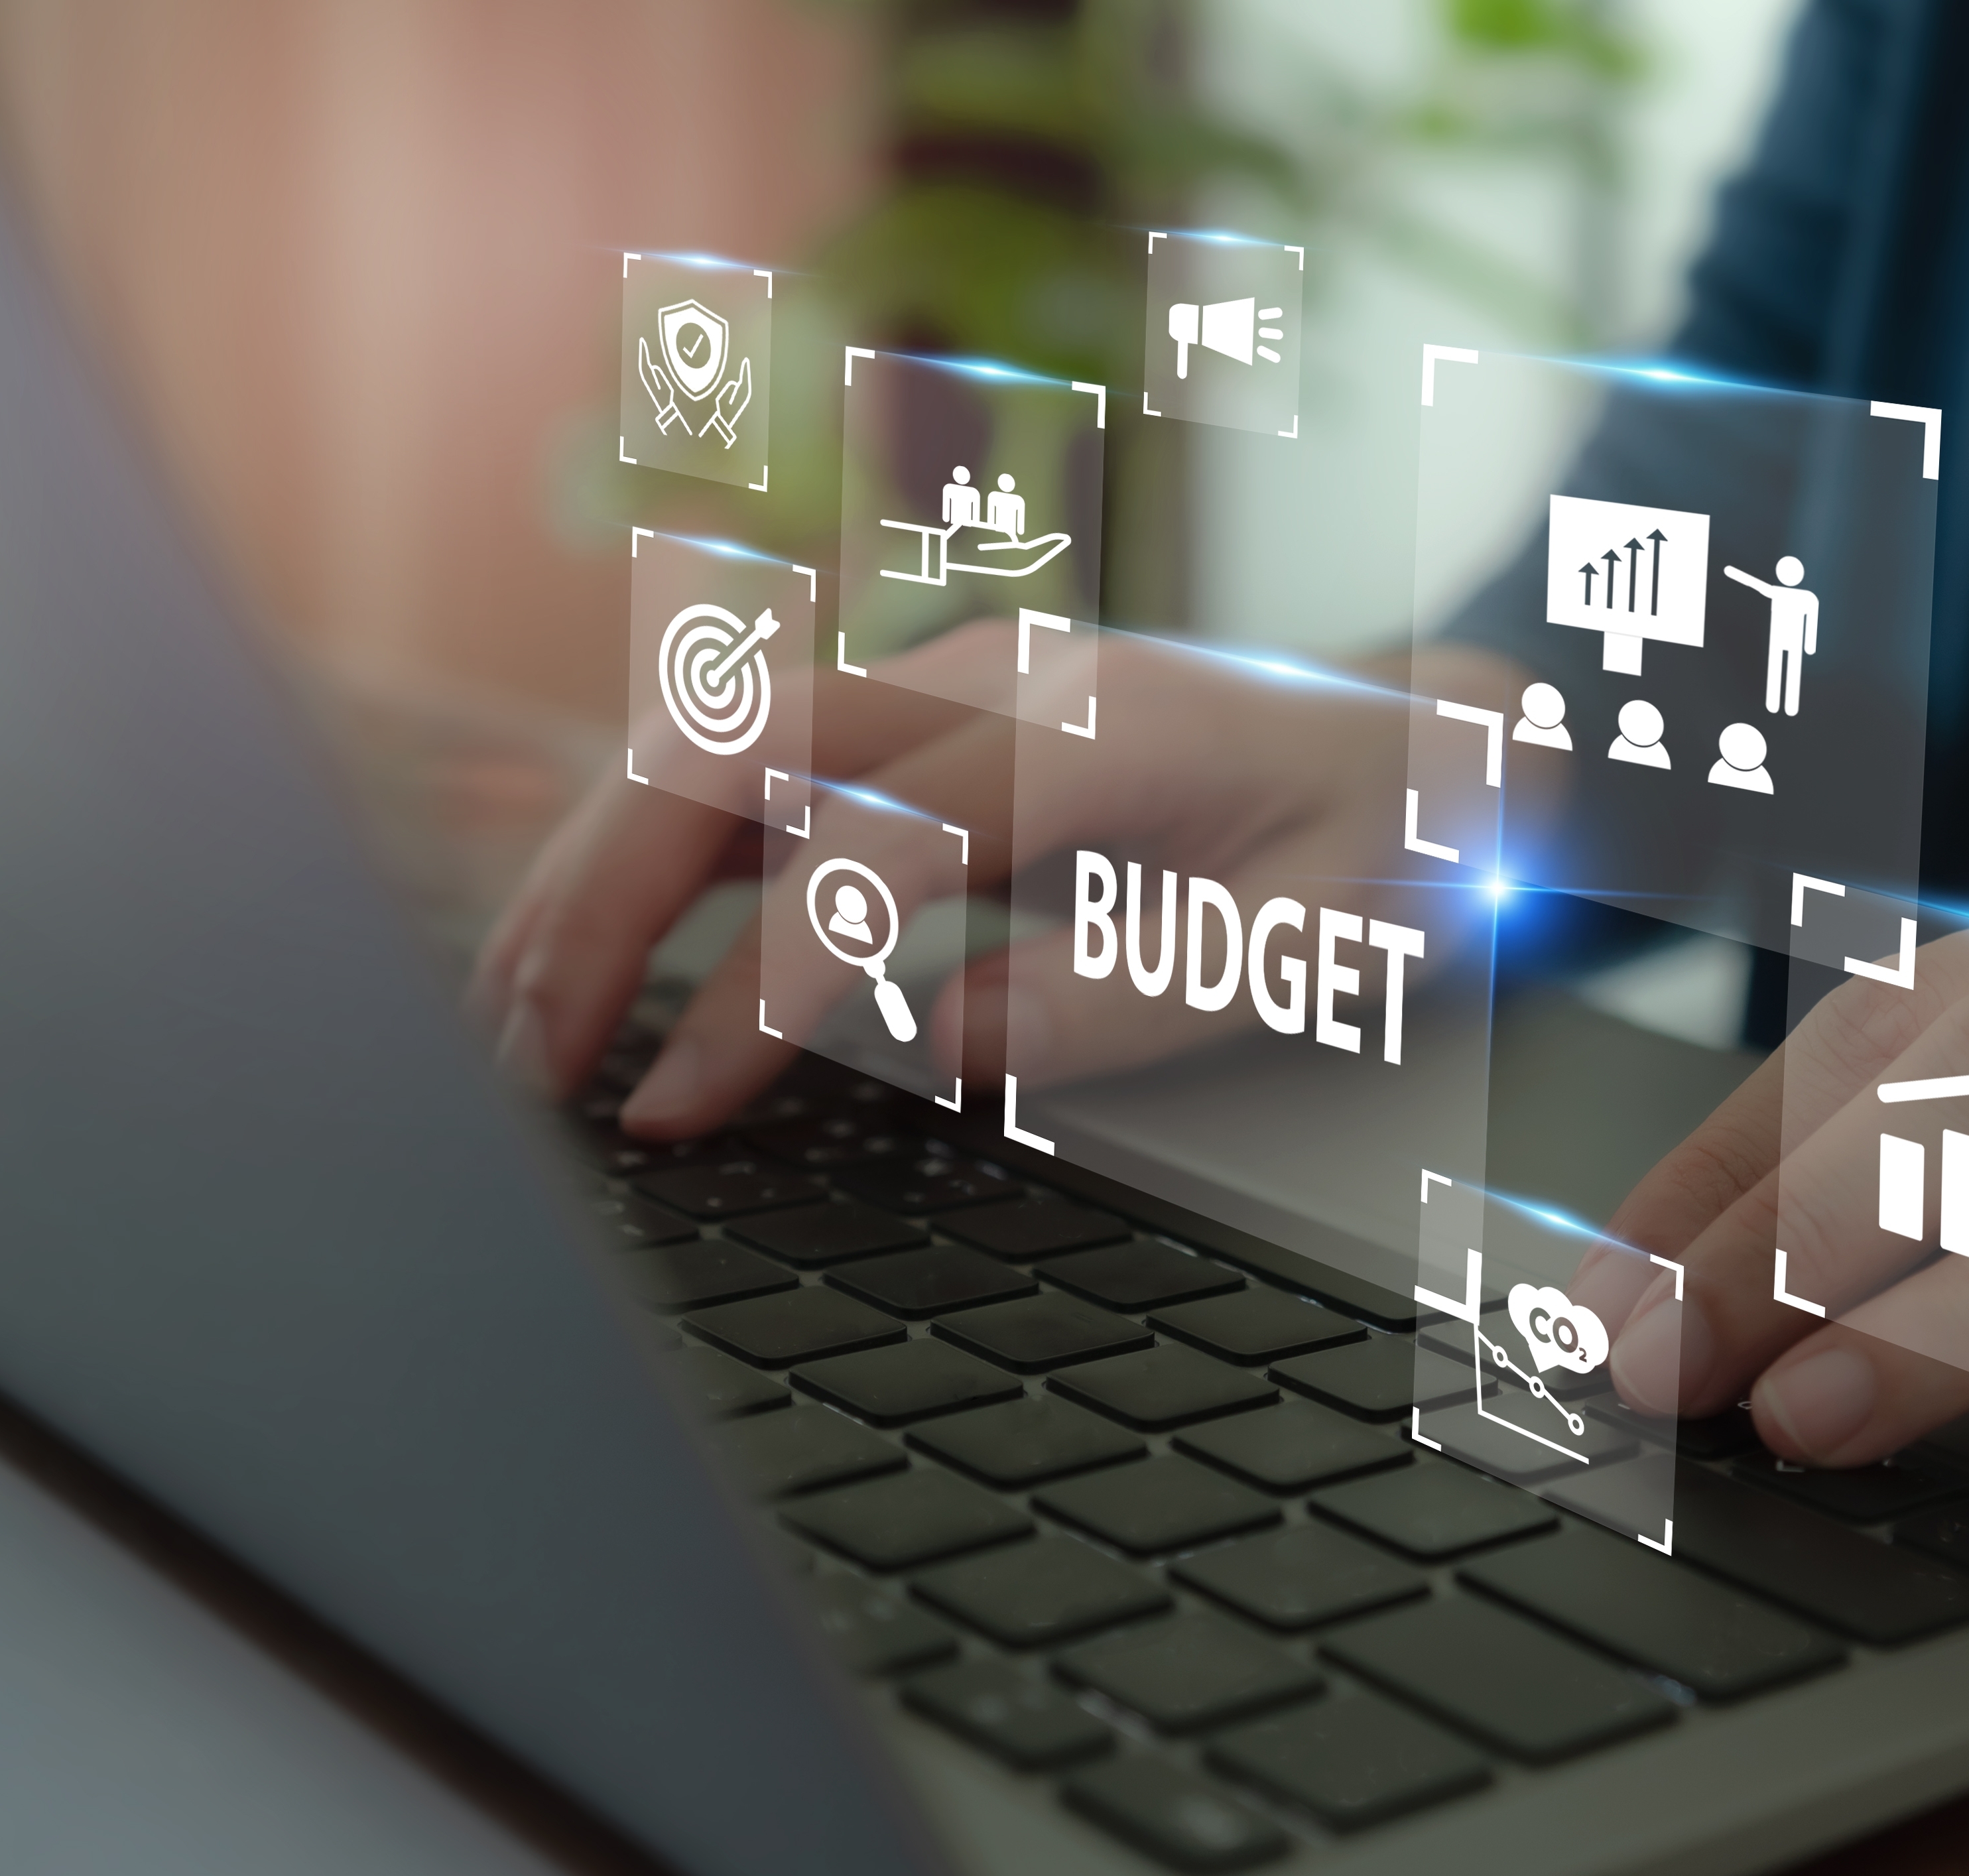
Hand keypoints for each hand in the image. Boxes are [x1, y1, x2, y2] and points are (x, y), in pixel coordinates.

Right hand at [470, 620, 1519, 1136]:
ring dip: (596, 869)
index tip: (671, 1109)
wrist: (1450, 745)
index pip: (863, 850)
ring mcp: (955, 677)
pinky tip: (598, 953)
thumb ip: (1123, 997)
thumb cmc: (1396, 844)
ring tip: (518, 1020)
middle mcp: (999, 672)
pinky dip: (655, 852)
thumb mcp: (1307, 949)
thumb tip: (935, 1040)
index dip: (751, 989)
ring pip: (714, 738)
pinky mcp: (932, 715)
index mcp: (1094, 726)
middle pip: (734, 749)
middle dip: (600, 903)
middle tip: (524, 1067)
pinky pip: (757, 765)